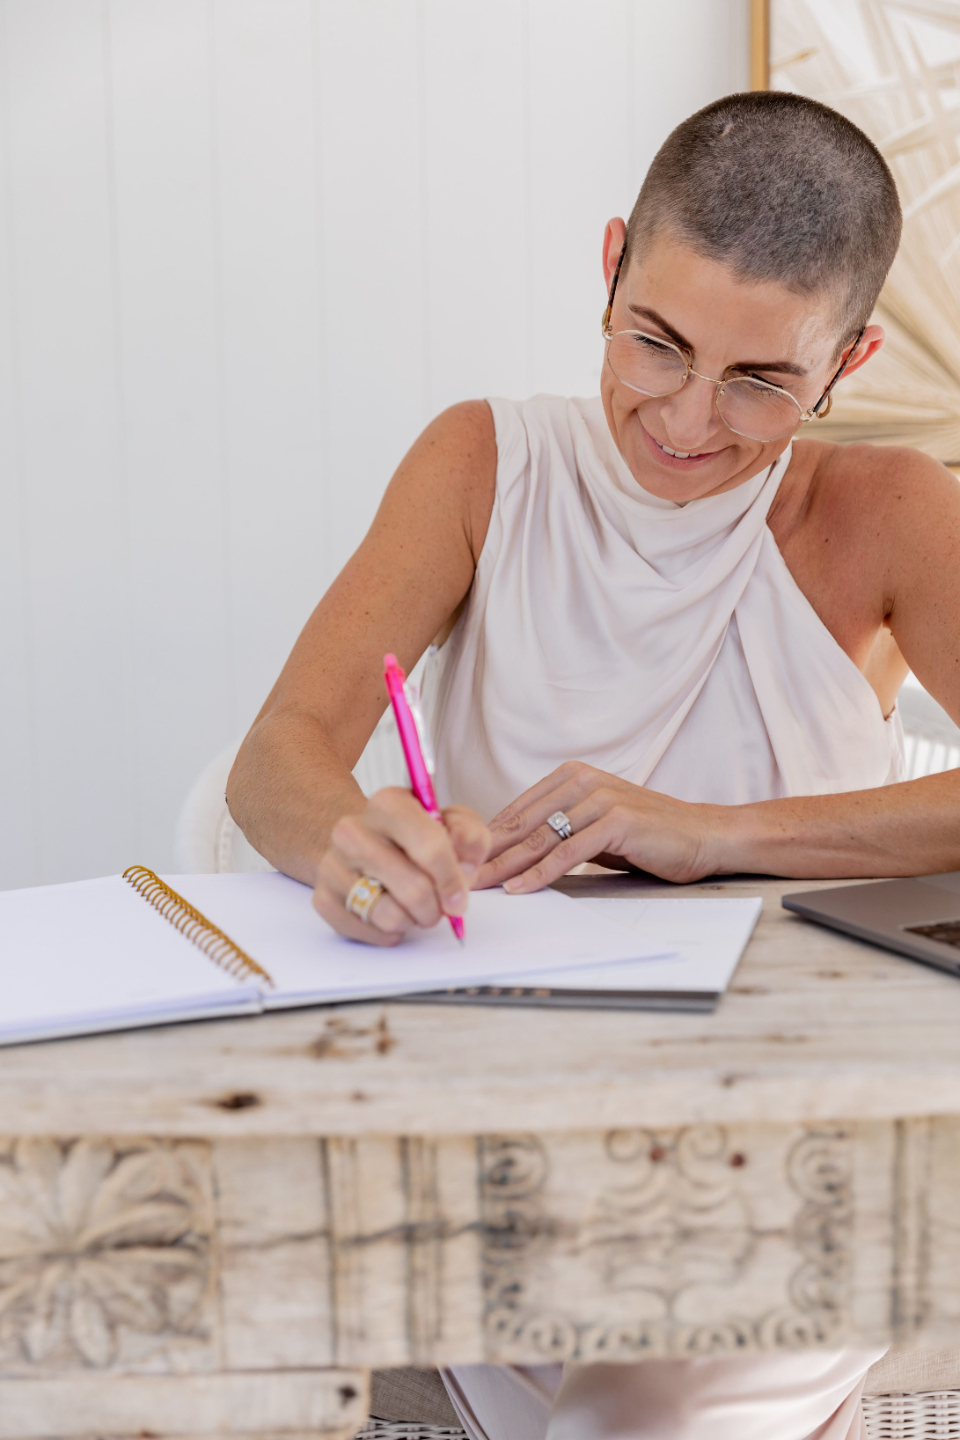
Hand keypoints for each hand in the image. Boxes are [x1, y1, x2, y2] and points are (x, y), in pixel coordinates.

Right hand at [314, 788, 490, 944]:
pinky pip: (370, 933)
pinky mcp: (323, 898)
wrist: (361, 842)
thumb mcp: (449, 821)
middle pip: (413, 888)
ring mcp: (332, 865)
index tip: (459, 898)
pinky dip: (390, 932)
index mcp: (388, 803)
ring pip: (390, 916)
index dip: (452, 878)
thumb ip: (470, 835)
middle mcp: (353, 830)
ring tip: (414, 907)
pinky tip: (391, 910)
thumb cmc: (413, 834)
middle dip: (436, 906)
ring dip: (413, 920)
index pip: (429, 845)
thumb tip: (466, 862)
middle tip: (440, 906)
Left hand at [475, 762, 728, 892]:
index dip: (485, 838)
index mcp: (571, 776)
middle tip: (454, 875)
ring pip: (539, 838)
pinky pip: (568, 852)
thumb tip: (511, 852)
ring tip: (477, 886)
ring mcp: (599, 798)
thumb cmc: (647, 835)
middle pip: (521, 823)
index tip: (459, 861)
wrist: (703, 835)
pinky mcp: (616, 821)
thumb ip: (558, 830)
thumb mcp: (594, 827)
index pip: (516, 810)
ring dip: (504, 866)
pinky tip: (520, 888)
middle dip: (484, 853)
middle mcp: (582, 781)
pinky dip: (540, 873)